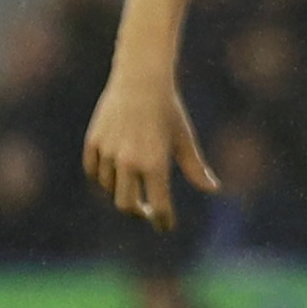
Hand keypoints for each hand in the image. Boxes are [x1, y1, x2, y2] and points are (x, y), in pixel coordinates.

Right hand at [82, 71, 216, 232]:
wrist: (140, 81)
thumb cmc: (168, 110)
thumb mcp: (184, 139)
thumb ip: (195, 168)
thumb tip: (213, 189)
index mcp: (155, 164)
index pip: (159, 205)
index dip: (162, 220)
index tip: (165, 226)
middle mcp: (129, 162)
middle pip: (126, 205)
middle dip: (138, 213)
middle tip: (148, 211)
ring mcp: (108, 152)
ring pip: (109, 188)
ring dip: (121, 193)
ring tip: (133, 188)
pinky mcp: (93, 142)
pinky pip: (94, 171)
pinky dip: (103, 179)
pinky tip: (113, 178)